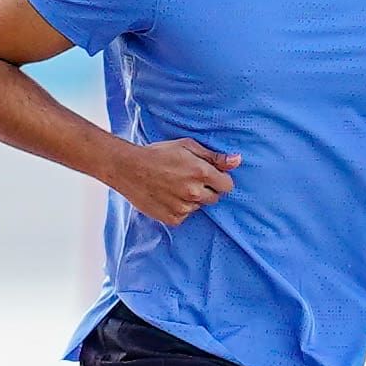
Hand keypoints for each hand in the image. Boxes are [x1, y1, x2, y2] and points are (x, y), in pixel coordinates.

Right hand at [106, 136, 237, 228]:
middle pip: (214, 198)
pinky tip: (167, 196)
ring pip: (198, 207)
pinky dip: (179, 209)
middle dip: (206, 190)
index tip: (209, 176)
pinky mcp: (172, 218)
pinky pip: (184, 216)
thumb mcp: (187, 146)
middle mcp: (195, 192)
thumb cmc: (158, 153)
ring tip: (174, 186)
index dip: (220, 180)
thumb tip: (238, 160)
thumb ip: (214, 156)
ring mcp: (183, 208)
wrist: (128, 168)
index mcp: (201, 172)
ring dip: (192, 199)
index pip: (227, 186)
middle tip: (188, 180)